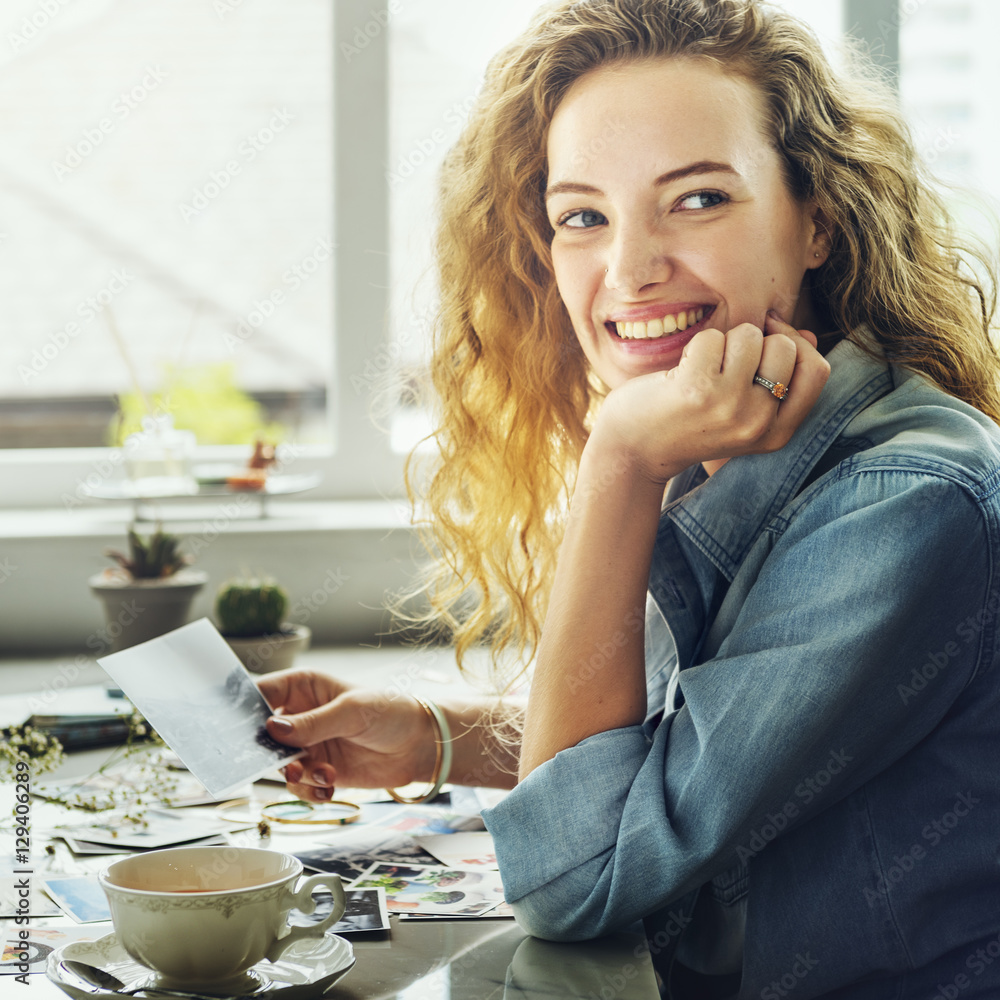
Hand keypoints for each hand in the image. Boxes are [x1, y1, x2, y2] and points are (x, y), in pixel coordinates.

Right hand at [257, 670, 436, 801]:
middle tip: (284, 764)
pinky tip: (329, 788)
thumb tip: (273, 729)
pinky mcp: (318, 770)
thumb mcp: (352, 711)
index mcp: (303, 687)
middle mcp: (299, 715)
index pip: (260, 694)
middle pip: (262, 735)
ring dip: (296, 775)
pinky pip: (298, 785)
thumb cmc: (391, 711)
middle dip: (267, 754)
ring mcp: (307, 744)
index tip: (236, 733)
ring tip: (322, 776)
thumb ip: (313, 722)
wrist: (418, 745)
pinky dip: (309, 791)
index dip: (244, 712)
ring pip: (278, 765)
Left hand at [591, 312, 830, 483]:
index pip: (817, 370)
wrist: (633, 452)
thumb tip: (807, 333)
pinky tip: (681, 373)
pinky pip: (714, 337)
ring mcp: (730, 406)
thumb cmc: (687, 423)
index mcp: (777, 433)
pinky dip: (696, 346)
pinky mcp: (699, 389)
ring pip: (750, 336)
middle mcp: (759, 423)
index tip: (767, 341)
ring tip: (701, 371)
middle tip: (723, 365)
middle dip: (755, 341)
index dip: (796, 345)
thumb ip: (777, 378)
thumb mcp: (741, 412)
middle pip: (786, 347)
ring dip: (723, 342)